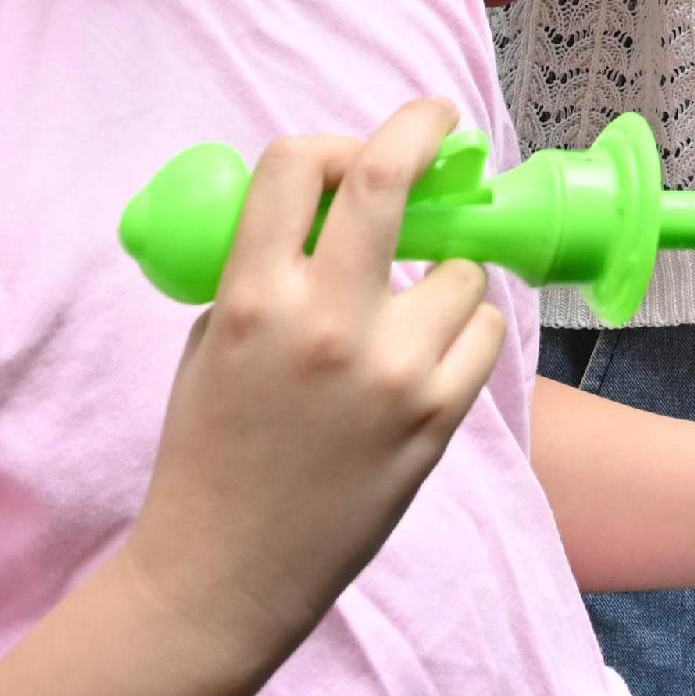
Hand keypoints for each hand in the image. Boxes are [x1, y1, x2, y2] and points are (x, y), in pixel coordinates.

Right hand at [116, 99, 510, 673]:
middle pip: (389, 180)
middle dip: (421, 131)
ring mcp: (392, 367)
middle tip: (439, 120)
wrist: (223, 575)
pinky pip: (485, 328)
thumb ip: (263, 270)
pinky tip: (429, 358)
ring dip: (442, 276)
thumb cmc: (208, 454)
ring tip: (406, 316)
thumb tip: (328, 205)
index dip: (329, 143)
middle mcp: (325, 323)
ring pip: (459, 268)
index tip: (357, 146)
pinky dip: (465, 332)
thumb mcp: (211, 343)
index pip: (297, 165)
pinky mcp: (439, 413)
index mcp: (252, 299)